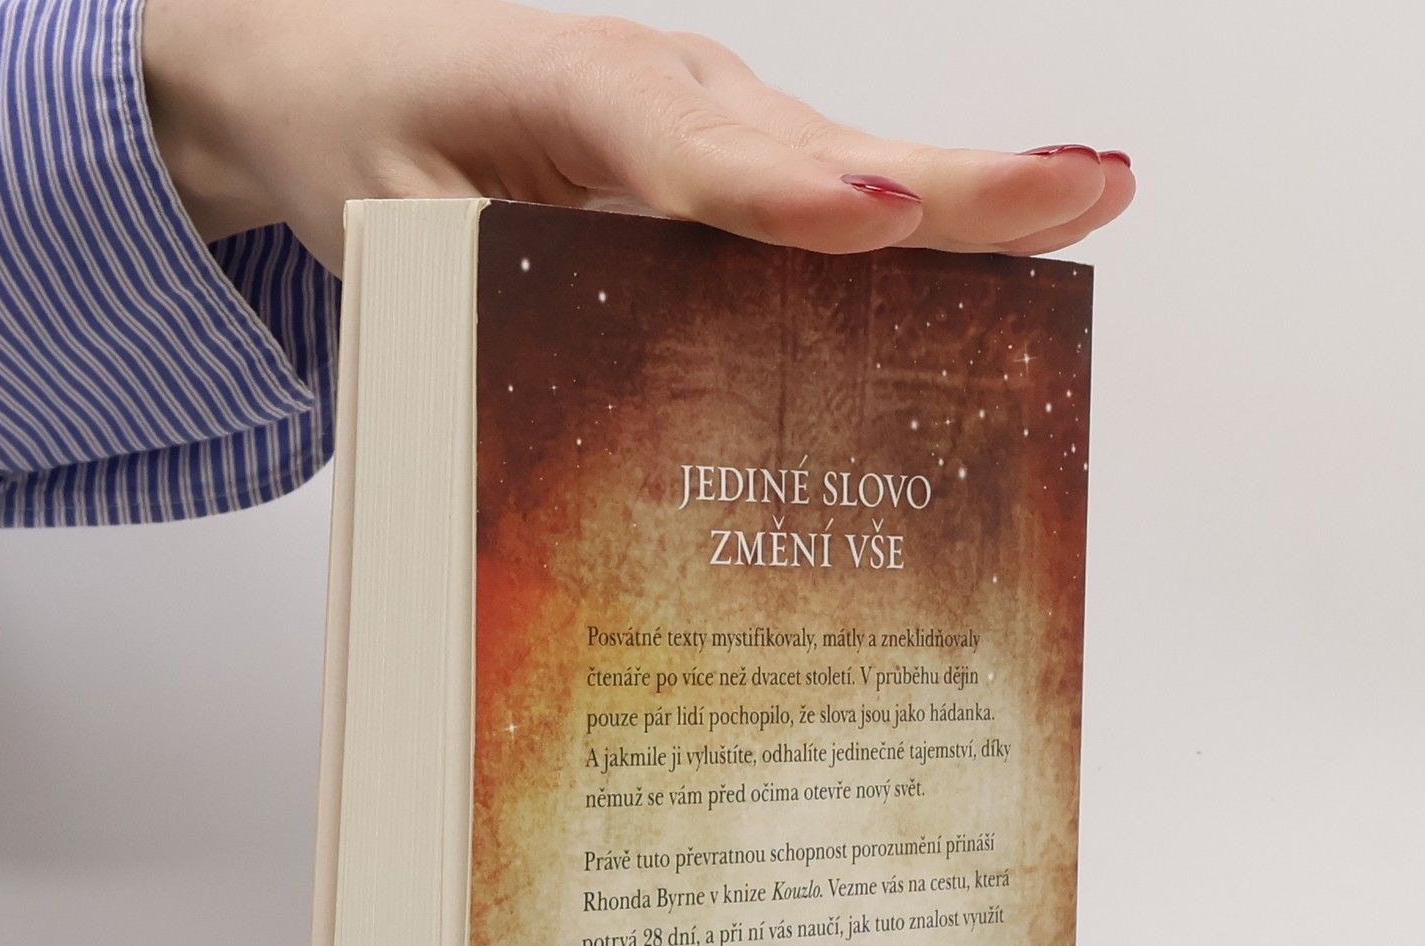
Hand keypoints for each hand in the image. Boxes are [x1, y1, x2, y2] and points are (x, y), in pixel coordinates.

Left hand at [142, 0, 1133, 270]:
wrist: (337, 71)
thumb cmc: (367, 134)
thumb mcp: (386, 216)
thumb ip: (463, 284)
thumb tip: (560, 394)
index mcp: (575, 90)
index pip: (692, 150)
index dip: (787, 194)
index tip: (878, 220)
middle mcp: (674, 95)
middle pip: (830, 148)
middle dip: (960, 178)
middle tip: (1086, 186)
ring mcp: (715, 125)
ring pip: (853, 169)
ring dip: (967, 201)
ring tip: (1086, 209)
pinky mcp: (729, 165)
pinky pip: (829, 205)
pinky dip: (913, 240)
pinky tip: (989, 278)